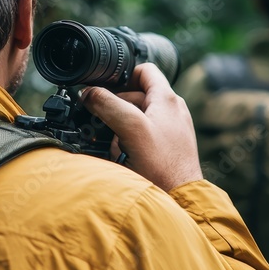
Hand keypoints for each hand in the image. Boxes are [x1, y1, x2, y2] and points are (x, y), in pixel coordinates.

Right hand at [81, 64, 203, 191]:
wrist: (180, 199)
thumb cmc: (163, 166)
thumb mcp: (131, 128)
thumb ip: (109, 105)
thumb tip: (89, 93)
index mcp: (167, 98)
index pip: (144, 70)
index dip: (122, 75)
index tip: (105, 87)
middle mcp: (172, 110)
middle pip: (135, 96)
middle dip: (116, 108)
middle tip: (104, 122)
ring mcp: (171, 129)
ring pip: (136, 119)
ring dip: (121, 129)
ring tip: (117, 146)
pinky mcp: (167, 147)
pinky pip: (141, 137)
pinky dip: (129, 143)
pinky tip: (125, 157)